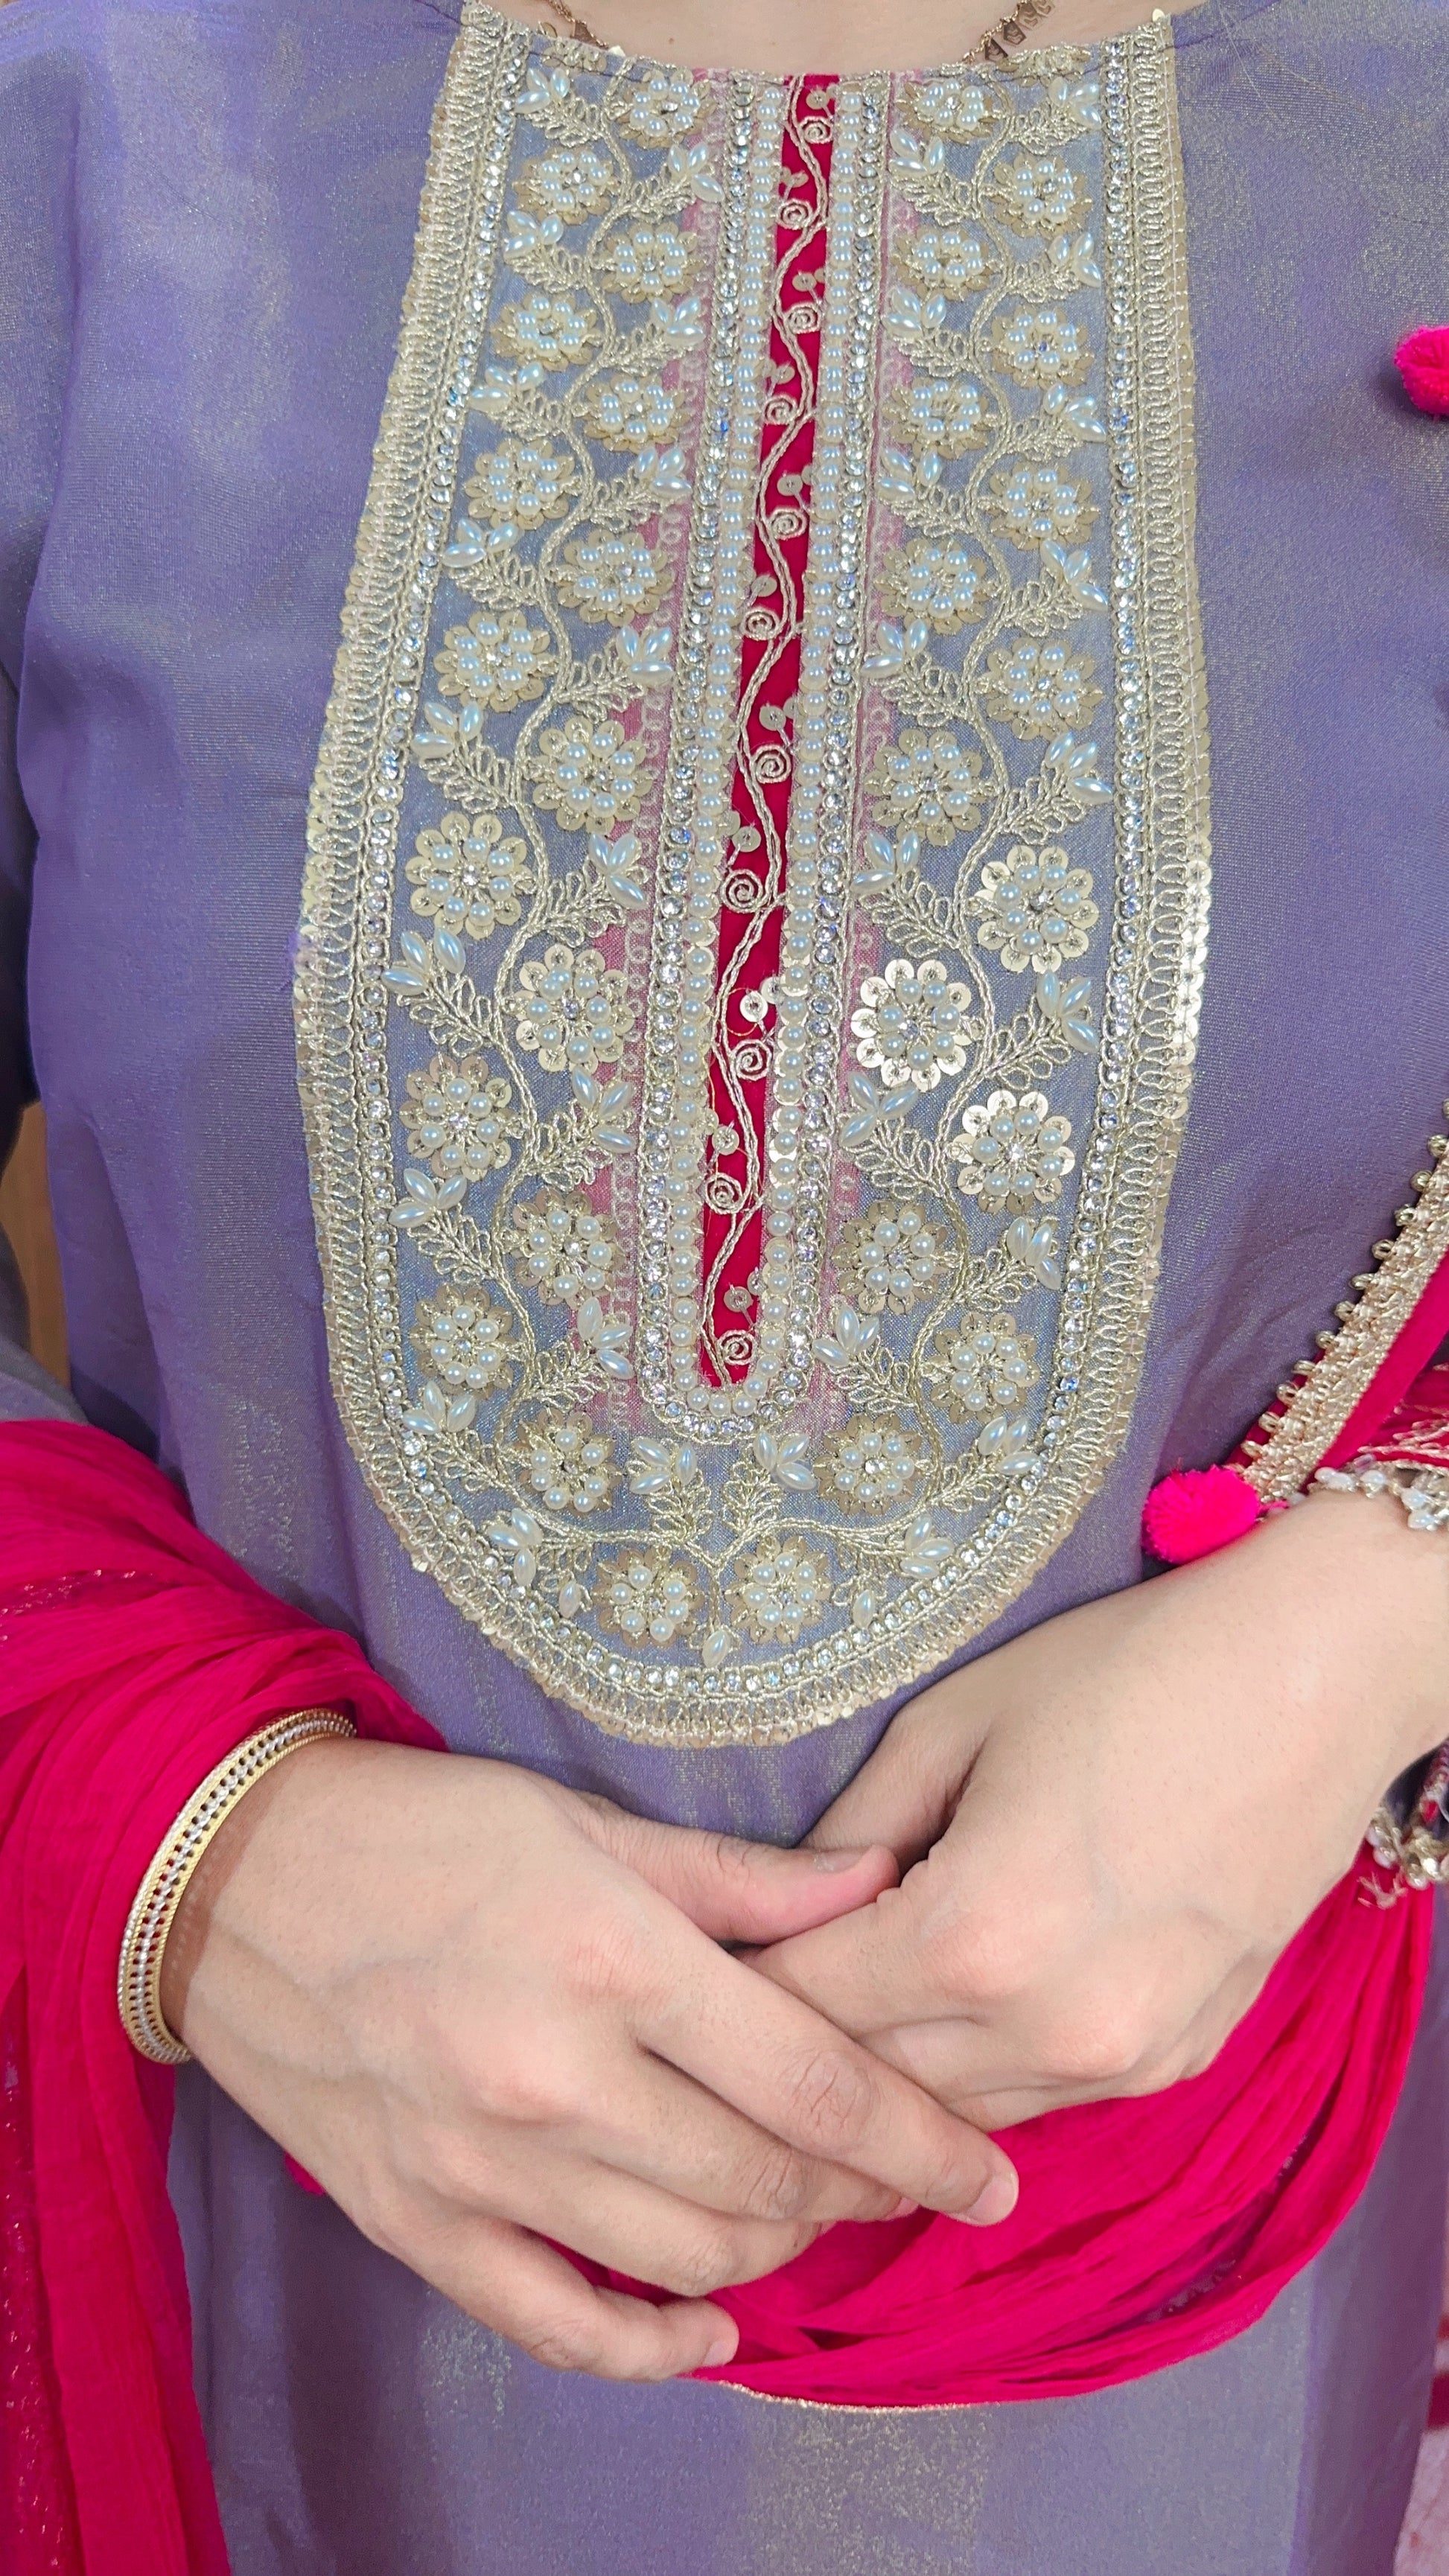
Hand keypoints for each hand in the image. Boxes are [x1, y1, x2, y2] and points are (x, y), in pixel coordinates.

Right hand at [162, 1742, 1018, 2380]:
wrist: (232, 1875)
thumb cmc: (424, 1828)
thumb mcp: (587, 1820)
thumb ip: (743, 1880)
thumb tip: (878, 1892)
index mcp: (614, 1959)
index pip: (814, 2084)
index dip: (923, 2142)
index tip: (988, 2172)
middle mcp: (556, 2075)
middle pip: (764, 2184)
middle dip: (863, 2194)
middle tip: (907, 2176)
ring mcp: (481, 2162)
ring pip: (683, 2259)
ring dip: (774, 2253)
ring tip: (809, 2214)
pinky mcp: (416, 2220)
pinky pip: (555, 2324)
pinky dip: (648, 2346)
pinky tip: (707, 2332)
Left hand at [754, 1490, 1448, 2128]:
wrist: (1311, 1681)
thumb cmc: (1126, 1675)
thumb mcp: (952, 1723)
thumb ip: (851, 1833)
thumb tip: (780, 1909)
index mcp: (973, 1937)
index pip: (796, 2010)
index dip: (723, 1993)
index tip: (675, 1972)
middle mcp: (1047, 2029)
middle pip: (863, 2086)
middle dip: (785, 2055)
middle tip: (718, 2020)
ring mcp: (1122, 2063)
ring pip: (948, 2116)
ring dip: (878, 2085)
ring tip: (813, 2035)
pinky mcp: (1173, 2065)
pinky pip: (1036, 2102)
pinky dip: (972, 2077)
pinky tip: (934, 2030)